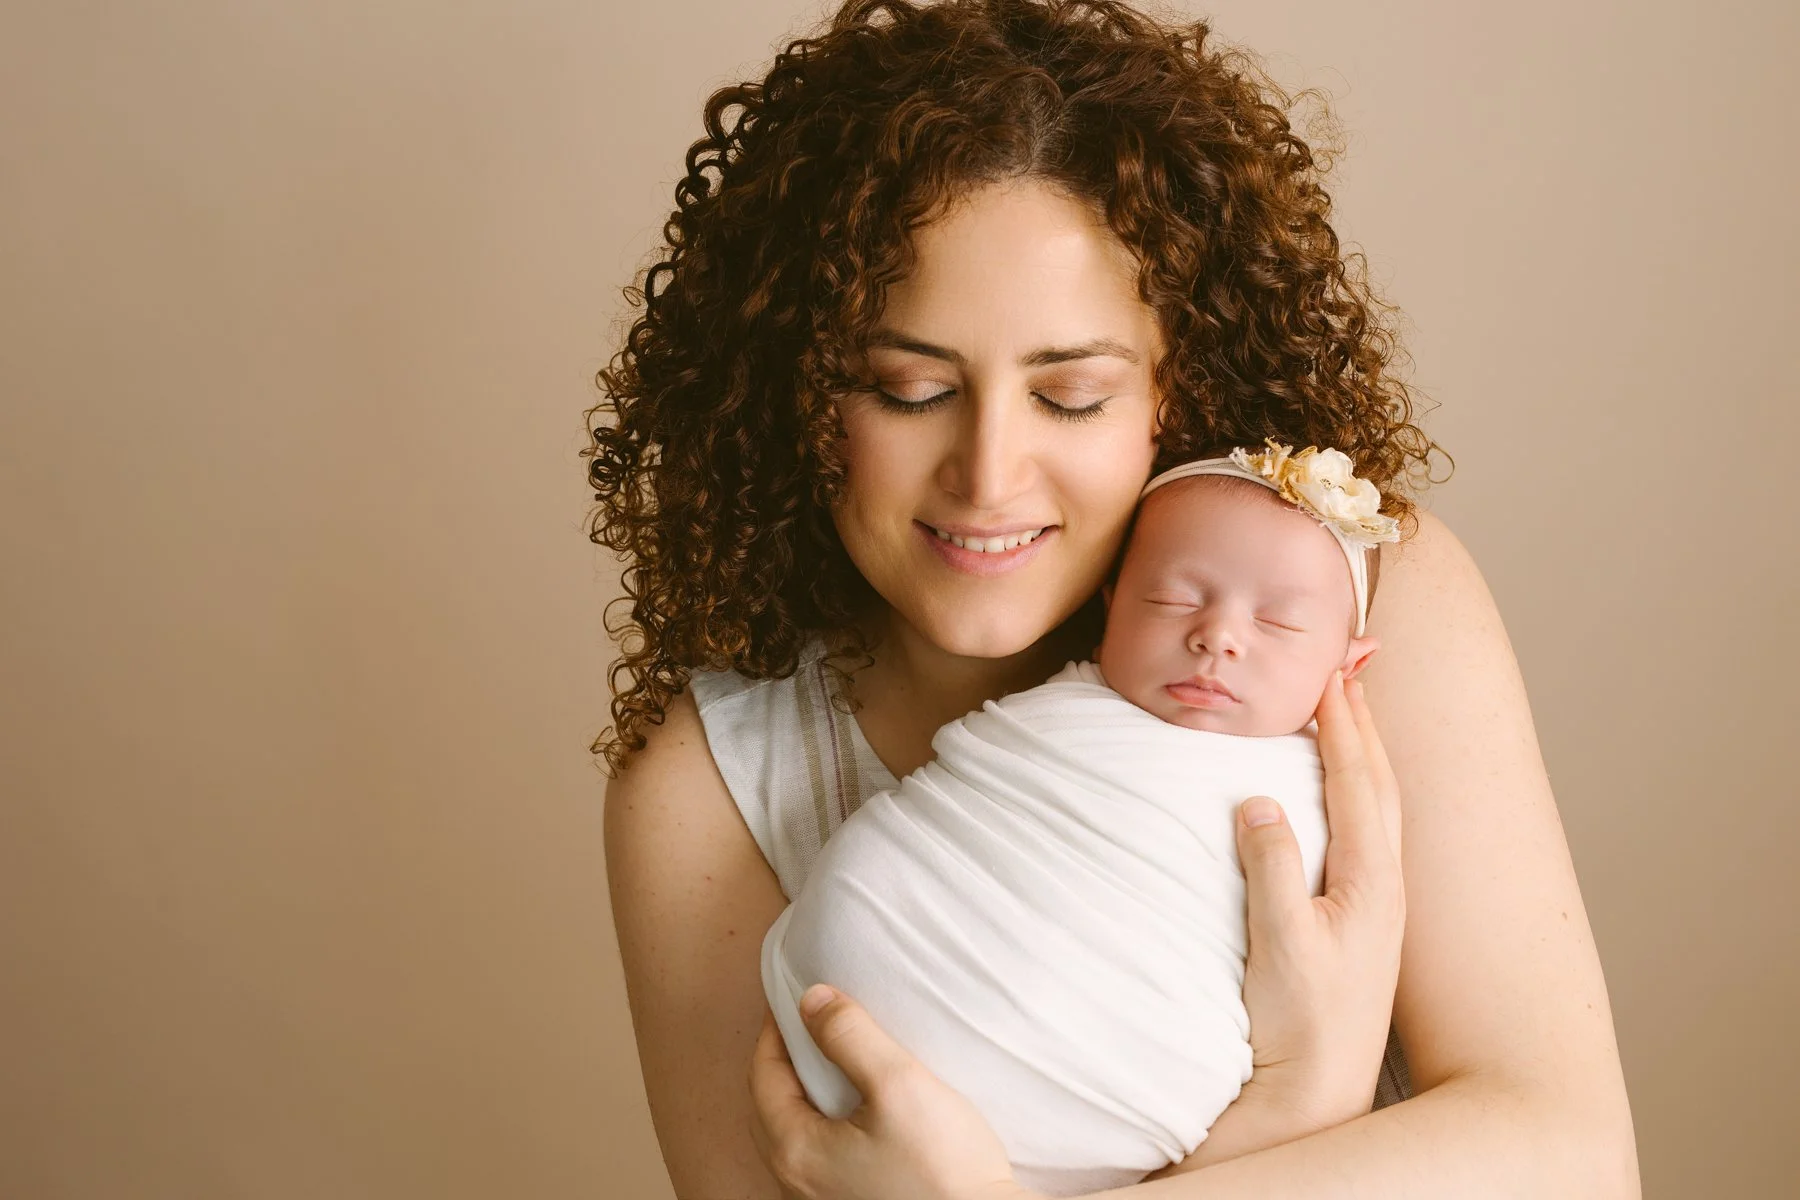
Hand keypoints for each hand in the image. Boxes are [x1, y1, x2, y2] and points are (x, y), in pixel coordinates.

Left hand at [748, 986, 1035, 1199]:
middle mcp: (796, 1182)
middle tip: (813, 1021)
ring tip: (837, 1058)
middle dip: (786, 1058)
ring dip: (807, 1090)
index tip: (799, 995)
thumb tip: (811, 999)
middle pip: (772, 1104)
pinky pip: (819, 1154)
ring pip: (795, 1131)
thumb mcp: (898, 1083)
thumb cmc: (945, 1167)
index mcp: (795, 1150)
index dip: (777, 1027)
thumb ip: (850, 1035)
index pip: (764, 1073)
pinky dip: (825, 1120)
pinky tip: (858, 1107)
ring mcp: (820, 1198)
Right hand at [1233, 671, 1406, 1131]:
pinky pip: (1368, 830)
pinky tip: (1341, 792)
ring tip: (1347, 713)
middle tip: (1347, 670)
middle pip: (1380, 783)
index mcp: (1369, 882)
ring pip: (1379, 807)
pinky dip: (1357, 790)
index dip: (1341, 727)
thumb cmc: (1301, 1024)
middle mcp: (1384, 886)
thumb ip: (1272, 871)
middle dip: (1362, 722)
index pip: (1357, 783)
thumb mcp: (1280, 946)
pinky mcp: (1364, 920)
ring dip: (1364, 752)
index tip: (1327, 676)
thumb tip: (1258, 801)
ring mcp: (1379, 904)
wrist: (1321, 1092)